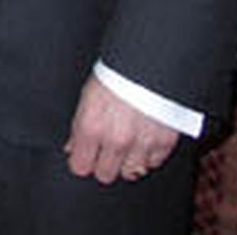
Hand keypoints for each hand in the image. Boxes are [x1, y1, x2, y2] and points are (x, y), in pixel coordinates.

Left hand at [64, 75, 179, 183]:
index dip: (81, 161)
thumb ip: (79, 127)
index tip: (84, 156)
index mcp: (91, 126)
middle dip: (103, 164)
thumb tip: (72, 147)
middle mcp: (116, 139)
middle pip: (105, 175)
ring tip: (126, 143)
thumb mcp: (87, 96)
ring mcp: (141, 143)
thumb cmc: (115, 74)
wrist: (149, 61)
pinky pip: (153, 164)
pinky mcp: (164, 143)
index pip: (80, 167)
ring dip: (127, 161)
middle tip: (105, 150)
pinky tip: (143, 139)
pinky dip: (148, 155)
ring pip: (130, 172)